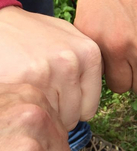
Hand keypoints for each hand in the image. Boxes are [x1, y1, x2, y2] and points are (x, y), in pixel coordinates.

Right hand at [0, 6, 101, 129]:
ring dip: (44, 111)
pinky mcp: (27, 80)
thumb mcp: (70, 38)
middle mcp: (73, 62)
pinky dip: (29, 107)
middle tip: (45, 97)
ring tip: (35, 91)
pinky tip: (24, 91)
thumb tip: (99, 95)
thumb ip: (89, 65)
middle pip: (74, 116)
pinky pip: (36, 111)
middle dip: (59, 113)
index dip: (74, 110)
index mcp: (90, 53)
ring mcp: (50, 72)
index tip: (61, 102)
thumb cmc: (34, 33)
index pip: (90, 107)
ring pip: (55, 118)